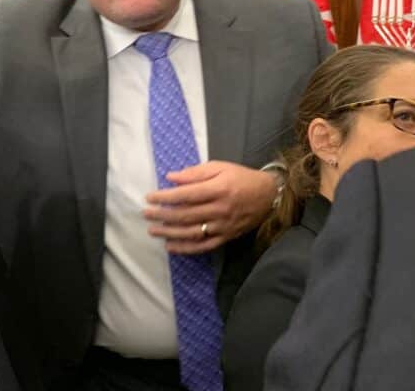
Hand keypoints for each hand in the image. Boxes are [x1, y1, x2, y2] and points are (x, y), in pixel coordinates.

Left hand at [143, 161, 276, 254]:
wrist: (269, 196)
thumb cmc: (241, 178)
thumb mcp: (220, 167)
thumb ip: (195, 173)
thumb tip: (171, 177)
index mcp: (218, 189)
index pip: (186, 195)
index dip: (165, 197)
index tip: (149, 197)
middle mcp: (220, 209)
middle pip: (186, 215)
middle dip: (162, 215)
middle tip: (145, 214)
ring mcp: (223, 226)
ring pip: (192, 232)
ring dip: (170, 233)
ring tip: (153, 230)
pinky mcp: (226, 237)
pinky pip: (204, 246)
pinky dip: (186, 248)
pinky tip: (171, 247)